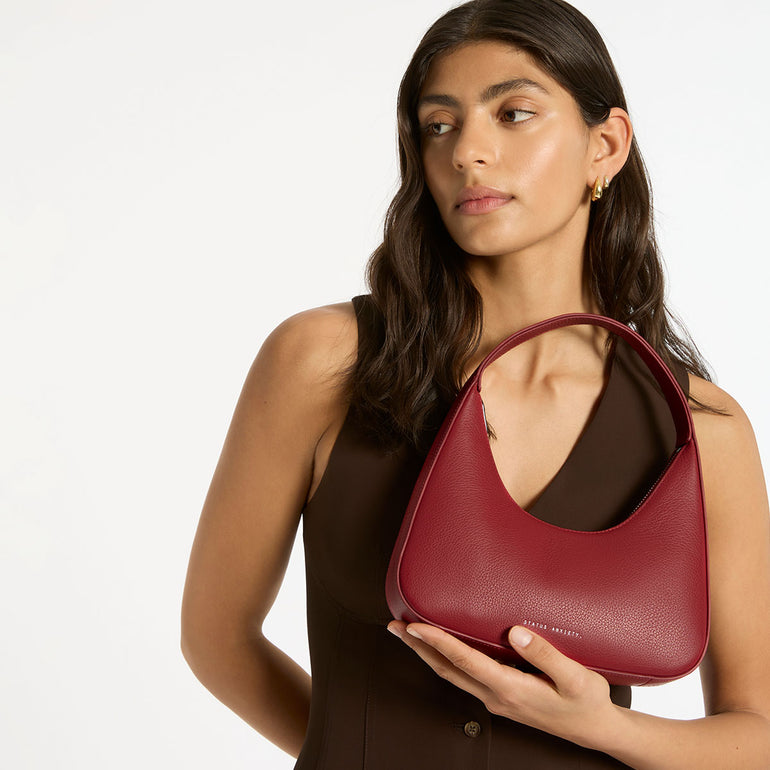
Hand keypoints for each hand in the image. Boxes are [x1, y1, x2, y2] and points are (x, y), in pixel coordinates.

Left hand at [386, 620, 617, 749]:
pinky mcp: (502, 697)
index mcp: (510, 689)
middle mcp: (497, 696)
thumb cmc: (587, 703)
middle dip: (418, 648)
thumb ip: (544, 653)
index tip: (416, 626)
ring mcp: (497, 699)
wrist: (597, 730)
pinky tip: (443, 648)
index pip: (464, 661)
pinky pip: (465, 677)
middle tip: (396, 626)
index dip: (437, 641)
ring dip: (428, 654)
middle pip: (447, 669)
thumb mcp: (575, 678)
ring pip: (453, 674)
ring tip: (409, 634)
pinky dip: (446, 660)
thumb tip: (515, 632)